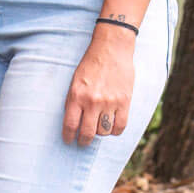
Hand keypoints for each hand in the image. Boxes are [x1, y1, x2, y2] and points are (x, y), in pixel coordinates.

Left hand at [62, 25, 135, 145]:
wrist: (111, 49)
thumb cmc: (91, 64)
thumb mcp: (75, 80)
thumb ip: (74, 100)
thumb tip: (73, 122)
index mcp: (76, 95)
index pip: (70, 124)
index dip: (69, 136)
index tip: (68, 141)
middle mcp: (92, 101)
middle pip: (87, 132)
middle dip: (83, 141)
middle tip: (83, 142)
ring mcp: (109, 103)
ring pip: (104, 132)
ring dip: (100, 133)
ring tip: (98, 127)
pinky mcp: (124, 102)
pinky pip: (120, 127)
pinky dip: (115, 130)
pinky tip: (112, 126)